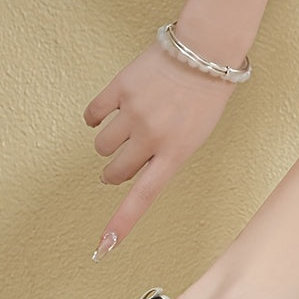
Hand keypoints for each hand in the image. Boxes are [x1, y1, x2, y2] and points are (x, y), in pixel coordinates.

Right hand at [85, 42, 234, 259]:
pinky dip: (94, 118)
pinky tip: (104, 115)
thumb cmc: (205, 100)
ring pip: (102, 145)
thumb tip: (135, 170)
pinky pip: (93, 113)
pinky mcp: (120, 88)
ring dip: (107, 146)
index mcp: (175, 155)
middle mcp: (152, 138)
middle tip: (120, 167)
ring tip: (122, 134)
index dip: (122, 223)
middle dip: (115, 173)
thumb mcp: (195, 139)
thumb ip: (166, 158)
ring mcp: (134, 113)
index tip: (104, 244)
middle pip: (116, 172)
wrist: (204, 54)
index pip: (143, 198)